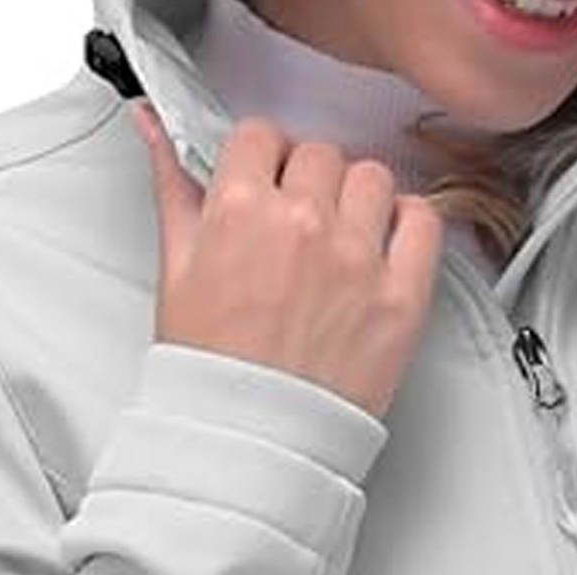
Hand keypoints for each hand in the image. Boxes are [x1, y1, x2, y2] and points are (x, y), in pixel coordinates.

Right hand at [130, 100, 443, 421]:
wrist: (250, 442)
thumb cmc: (210, 371)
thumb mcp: (175, 273)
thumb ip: (171, 189)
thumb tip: (154, 129)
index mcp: (240, 212)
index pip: (260, 135)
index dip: (259, 161)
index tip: (262, 184)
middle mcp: (304, 225)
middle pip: (318, 153)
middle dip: (303, 180)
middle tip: (294, 224)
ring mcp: (358, 260)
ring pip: (372, 177)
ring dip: (354, 198)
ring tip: (336, 240)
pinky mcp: (401, 297)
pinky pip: (423, 222)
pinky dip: (406, 224)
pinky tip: (380, 247)